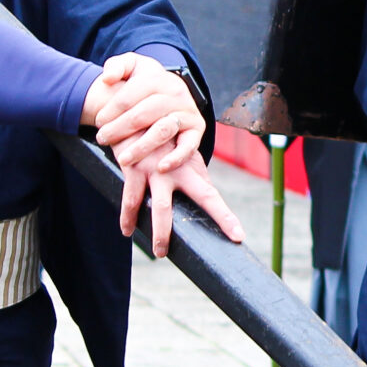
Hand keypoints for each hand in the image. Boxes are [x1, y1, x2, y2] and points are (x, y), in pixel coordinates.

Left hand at [85, 53, 204, 168]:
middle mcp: (176, 93)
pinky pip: (188, 145)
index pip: (130, 95)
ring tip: (123, 159)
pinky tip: (160, 167)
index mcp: (158, 78)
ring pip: (162, 131)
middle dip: (119, 129)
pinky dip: (176, 157)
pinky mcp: (197, 129)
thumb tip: (107, 79)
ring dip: (141, 147)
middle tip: (103, 139)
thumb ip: (117, 66)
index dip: (111, 110)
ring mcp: (187, 112)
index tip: (98, 122)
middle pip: (143, 114)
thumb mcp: (131, 66)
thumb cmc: (144, 83)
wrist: (169, 92)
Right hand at [120, 145, 245, 257]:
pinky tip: (127, 230)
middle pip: (196, 201)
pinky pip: (130, 199)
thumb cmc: (162, 141)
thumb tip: (210, 198)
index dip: (226, 217)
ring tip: (159, 253)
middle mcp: (178, 170)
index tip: (238, 237)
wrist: (135, 112)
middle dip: (207, 223)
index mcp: (191, 170)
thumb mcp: (182, 157)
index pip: (212, 196)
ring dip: (159, 233)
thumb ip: (195, 178)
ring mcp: (156, 169)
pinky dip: (127, 217)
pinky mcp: (134, 168)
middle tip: (203, 248)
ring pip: (161, 209)